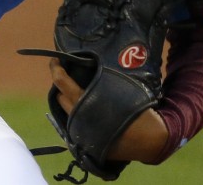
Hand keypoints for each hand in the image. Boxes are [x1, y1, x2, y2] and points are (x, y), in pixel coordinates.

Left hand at [49, 58, 168, 163]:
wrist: (147, 139)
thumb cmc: (135, 110)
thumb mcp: (118, 88)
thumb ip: (99, 80)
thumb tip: (86, 69)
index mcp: (84, 102)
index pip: (61, 82)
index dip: (56, 68)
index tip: (55, 60)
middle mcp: (77, 118)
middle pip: (60, 98)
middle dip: (61, 86)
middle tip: (70, 76)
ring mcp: (80, 132)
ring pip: (66, 112)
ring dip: (68, 101)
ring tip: (78, 92)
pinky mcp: (85, 143)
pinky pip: (74, 124)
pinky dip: (77, 115)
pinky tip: (87, 109)